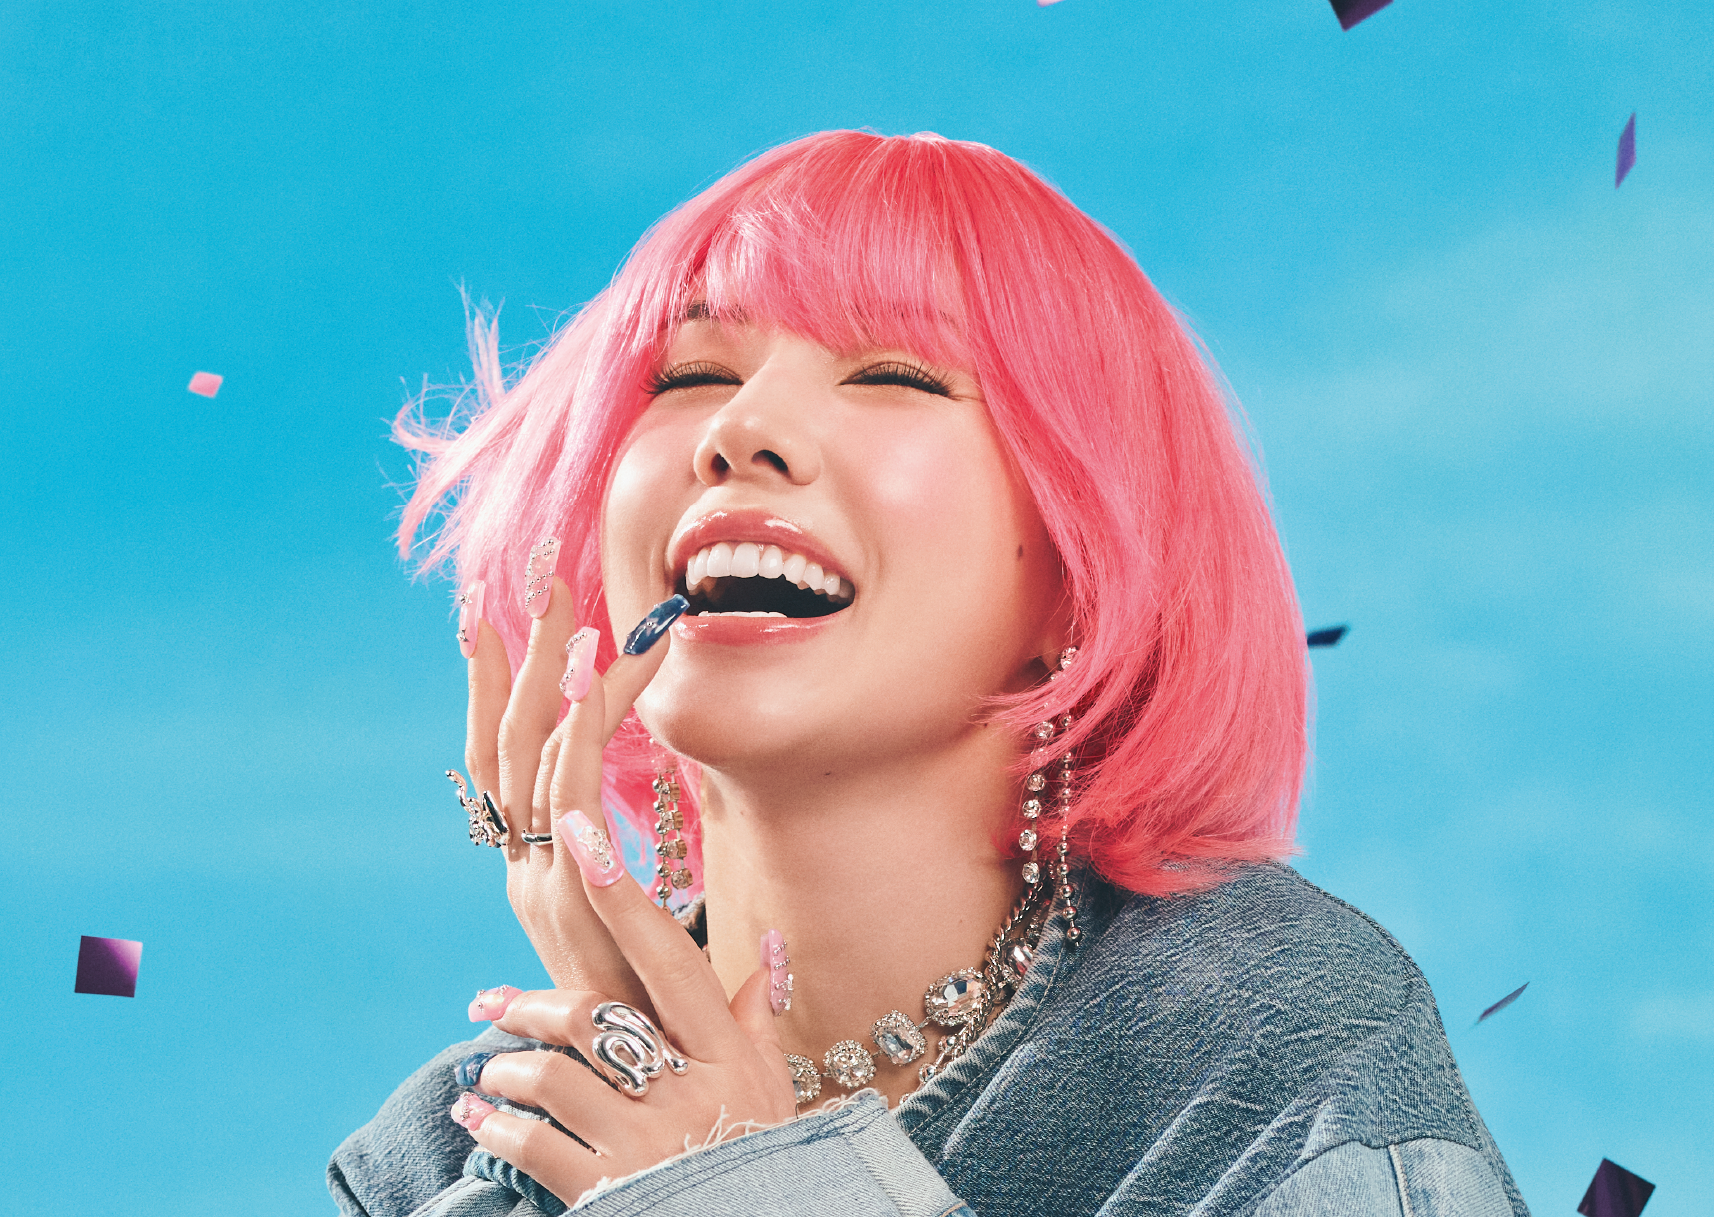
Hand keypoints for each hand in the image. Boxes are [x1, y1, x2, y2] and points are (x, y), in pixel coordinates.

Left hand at [452, 861, 797, 1202]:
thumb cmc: (756, 1159)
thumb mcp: (769, 1090)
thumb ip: (756, 1021)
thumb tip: (768, 950)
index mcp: (727, 1057)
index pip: (669, 960)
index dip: (622, 897)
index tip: (580, 836)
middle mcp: (688, 1093)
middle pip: (589, 1015)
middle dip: (527, 1004)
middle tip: (488, 1004)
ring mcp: (646, 1145)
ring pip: (548, 1076)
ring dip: (501, 1071)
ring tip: (484, 1076)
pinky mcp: (608, 1192)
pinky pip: (530, 1143)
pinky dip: (494, 1128)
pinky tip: (479, 1122)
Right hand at [462, 574, 676, 1008]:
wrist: (650, 1082)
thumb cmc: (665, 1002)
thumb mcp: (652, 913)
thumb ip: (651, 852)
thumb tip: (677, 794)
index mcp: (535, 865)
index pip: (502, 757)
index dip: (493, 685)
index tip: (492, 613)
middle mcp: (522, 865)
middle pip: (500, 741)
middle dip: (510, 655)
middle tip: (524, 575)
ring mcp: (539, 878)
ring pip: (531, 756)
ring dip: (549, 674)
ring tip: (568, 604)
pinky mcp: (568, 893)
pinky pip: (568, 793)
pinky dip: (578, 726)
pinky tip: (596, 669)